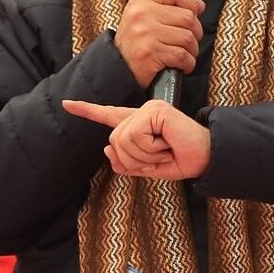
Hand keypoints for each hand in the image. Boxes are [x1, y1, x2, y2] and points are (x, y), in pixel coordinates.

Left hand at [63, 99, 211, 180]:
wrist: (206, 158)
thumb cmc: (181, 160)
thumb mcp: (148, 168)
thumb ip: (125, 162)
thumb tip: (107, 149)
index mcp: (138, 124)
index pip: (109, 115)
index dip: (87, 110)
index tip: (67, 104)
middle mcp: (141, 112)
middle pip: (114, 140)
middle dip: (133, 159)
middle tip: (160, 156)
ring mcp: (148, 109)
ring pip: (122, 140)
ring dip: (144, 156)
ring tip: (164, 150)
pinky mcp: (155, 110)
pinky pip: (136, 136)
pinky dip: (150, 148)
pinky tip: (166, 143)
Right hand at [113, 0, 204, 88]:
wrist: (118, 70)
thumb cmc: (135, 44)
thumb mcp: (145, 18)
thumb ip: (170, 8)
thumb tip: (199, 5)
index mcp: (141, 2)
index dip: (191, 2)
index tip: (194, 13)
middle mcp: (142, 14)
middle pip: (188, 17)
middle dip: (195, 33)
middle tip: (187, 41)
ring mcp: (145, 33)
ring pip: (188, 38)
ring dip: (192, 50)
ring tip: (182, 54)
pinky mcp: (150, 53)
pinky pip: (183, 56)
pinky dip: (187, 64)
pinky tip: (180, 65)